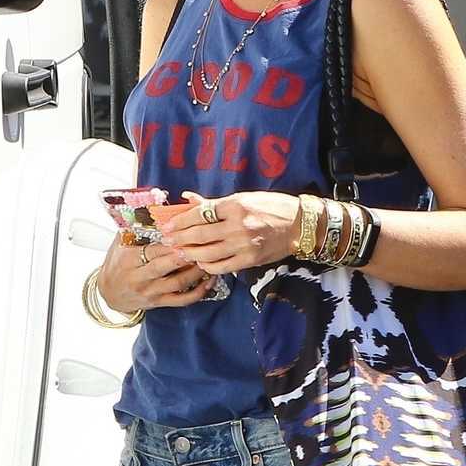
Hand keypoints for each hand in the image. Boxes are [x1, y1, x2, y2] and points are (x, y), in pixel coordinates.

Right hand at [97, 232, 215, 312]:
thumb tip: (153, 204)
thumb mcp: (119, 242)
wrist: (108, 293)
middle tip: (202, 245)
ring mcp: (151, 292)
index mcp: (130, 259)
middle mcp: (140, 277)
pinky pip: (181, 300)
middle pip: (166, 267)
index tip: (185, 233)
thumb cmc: (117, 263)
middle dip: (185, 256)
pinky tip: (209, 282)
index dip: (171, 243)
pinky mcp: (159, 302)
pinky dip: (198, 292)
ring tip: (210, 259)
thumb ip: (134, 226)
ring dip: (196, 272)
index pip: (153, 250)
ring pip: (178, 283)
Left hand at [154, 191, 300, 273]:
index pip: (200, 213)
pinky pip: (221, 266)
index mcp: (235, 205)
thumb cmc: (271, 207)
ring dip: (190, 254)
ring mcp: (244, 244)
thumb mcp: (243, 198)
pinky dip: (208, 266)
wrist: (299, 225)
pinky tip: (200, 262)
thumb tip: (188, 198)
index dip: (180, 221)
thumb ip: (215, 203)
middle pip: (199, 234)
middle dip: (179, 238)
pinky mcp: (249, 259)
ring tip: (180, 252)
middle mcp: (238, 225)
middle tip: (167, 240)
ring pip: (207, 253)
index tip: (168, 225)